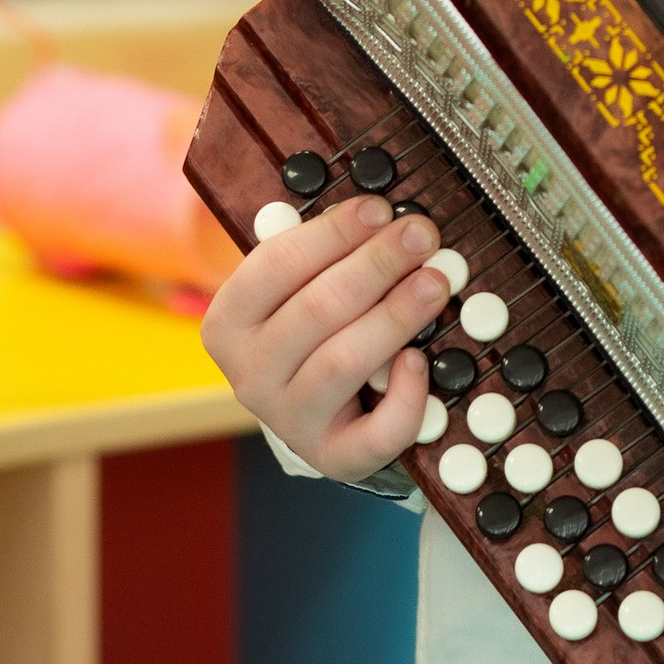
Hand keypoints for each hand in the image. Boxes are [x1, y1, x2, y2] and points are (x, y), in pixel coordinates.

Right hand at [200, 195, 459, 481]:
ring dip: (396, 315)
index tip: (379, 208)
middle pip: (317, 309)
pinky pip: (375, 431)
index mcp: (229, 321)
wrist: (315, 412)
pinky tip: (419, 360)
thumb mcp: (297, 288)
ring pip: (344, 361)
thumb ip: (323, 250)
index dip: (334, 232)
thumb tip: (377, 212)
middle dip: (377, 264)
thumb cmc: (311, 332)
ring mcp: (289, 419)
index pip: (278, 265)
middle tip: (421, 235)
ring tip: (434, 282)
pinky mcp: (334, 456)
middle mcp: (250, 374)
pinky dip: (404, 396)